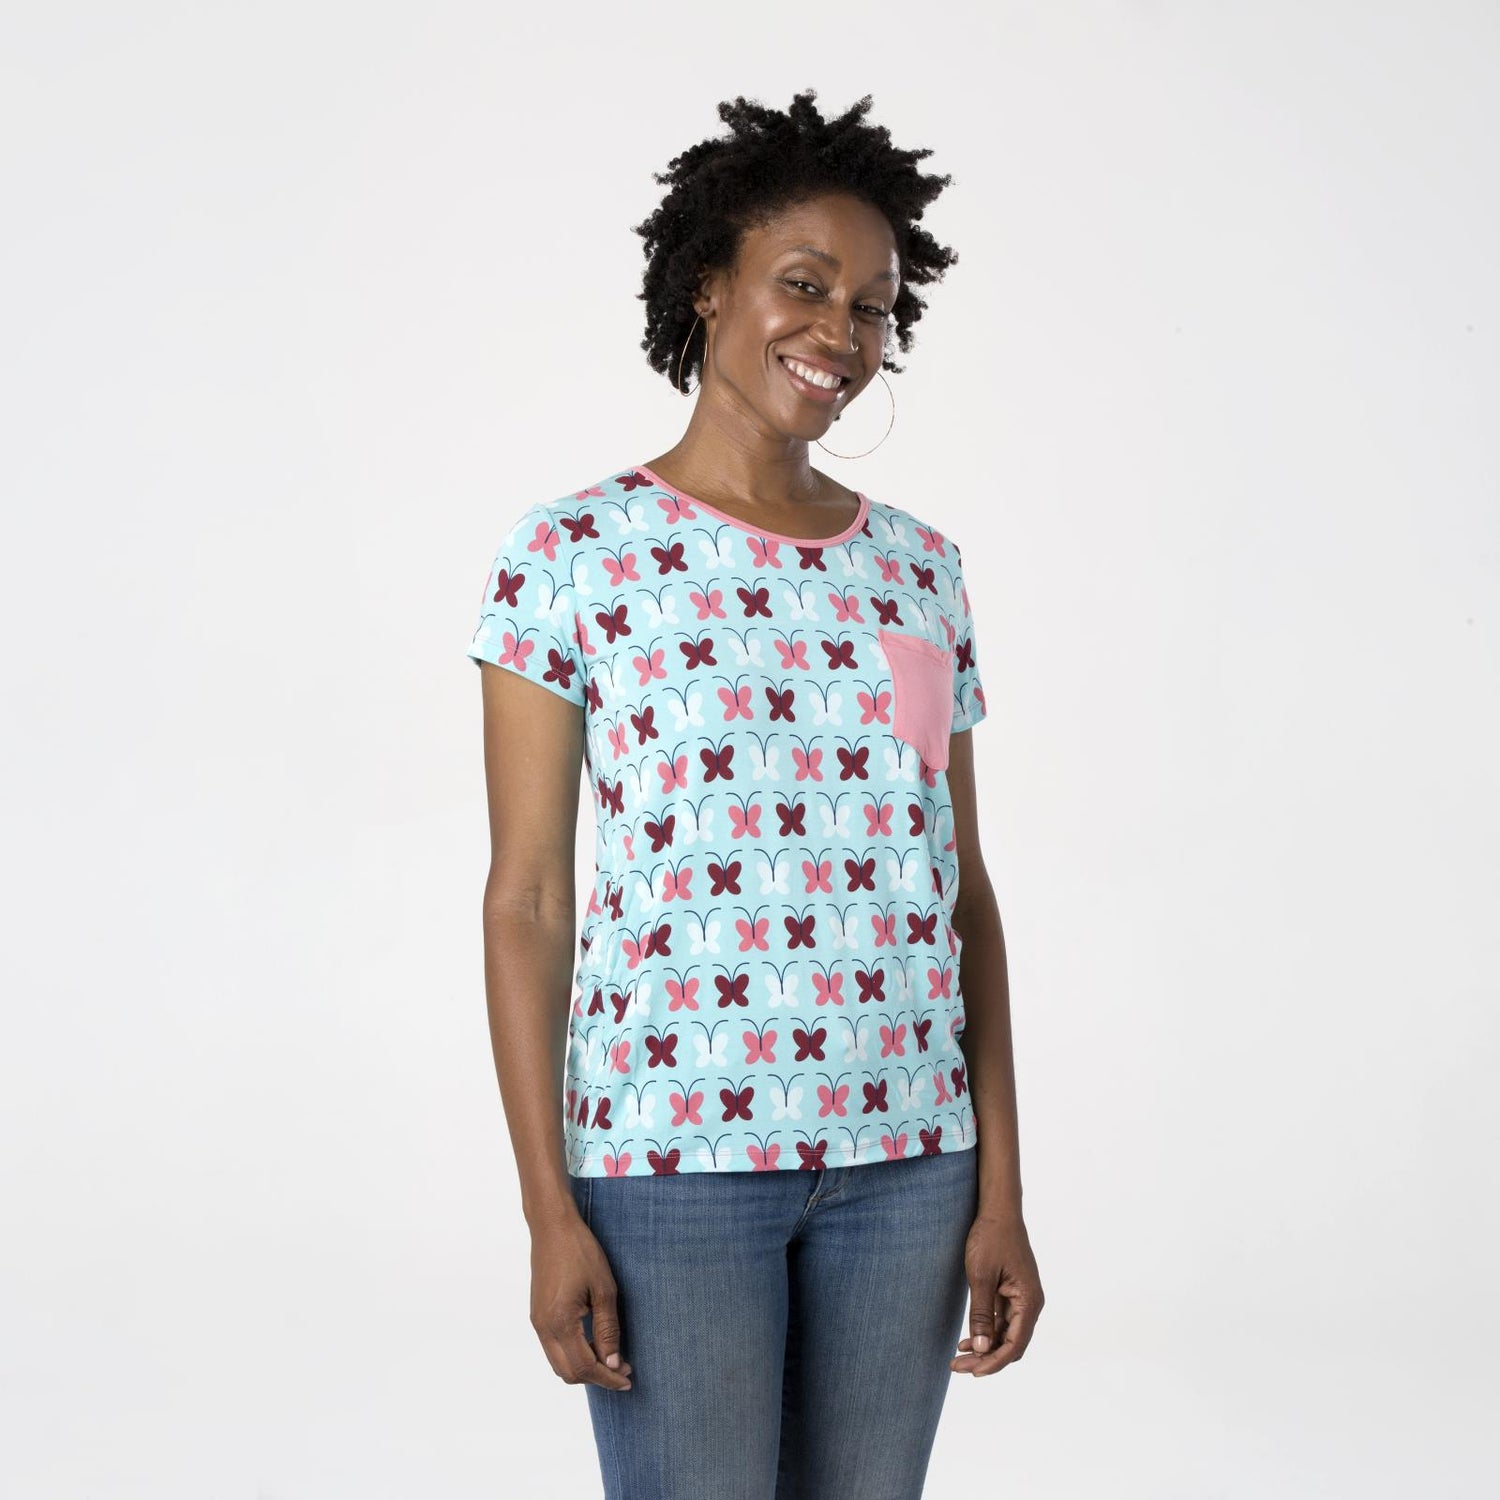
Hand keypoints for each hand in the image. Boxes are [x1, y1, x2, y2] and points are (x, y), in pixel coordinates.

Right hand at [529, 1212, 634, 1391]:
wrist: (552, 1227)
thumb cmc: (580, 1252)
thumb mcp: (604, 1289)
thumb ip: (607, 1329)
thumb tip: (612, 1363)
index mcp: (559, 1323)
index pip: (584, 1367)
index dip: (607, 1378)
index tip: (628, 1379)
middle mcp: (543, 1328)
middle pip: (568, 1373)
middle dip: (597, 1377)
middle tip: (623, 1368)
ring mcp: (538, 1322)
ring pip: (559, 1363)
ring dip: (584, 1367)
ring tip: (611, 1356)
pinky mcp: (538, 1314)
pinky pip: (554, 1348)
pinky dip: (574, 1354)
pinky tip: (594, 1341)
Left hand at [951, 1212, 1042, 1376]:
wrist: (997, 1210)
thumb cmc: (990, 1238)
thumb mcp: (981, 1276)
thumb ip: (982, 1314)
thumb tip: (983, 1349)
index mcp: (1029, 1301)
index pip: (1015, 1345)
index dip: (994, 1362)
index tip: (972, 1371)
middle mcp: (1030, 1304)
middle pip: (1011, 1345)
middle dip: (986, 1359)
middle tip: (957, 1367)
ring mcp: (1021, 1299)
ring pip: (1005, 1335)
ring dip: (985, 1348)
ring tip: (958, 1357)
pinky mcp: (1011, 1293)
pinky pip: (1002, 1322)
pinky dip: (986, 1333)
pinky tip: (967, 1339)